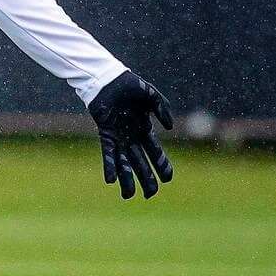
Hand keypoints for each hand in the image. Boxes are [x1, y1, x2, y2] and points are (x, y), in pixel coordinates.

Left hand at [86, 70, 174, 198]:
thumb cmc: (130, 85)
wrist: (109, 78)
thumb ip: (163, 110)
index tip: (168, 179)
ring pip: (124, 162)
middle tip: (151, 195)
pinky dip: (110, 166)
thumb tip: (169, 128)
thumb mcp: (153, 96)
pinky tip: (111, 180)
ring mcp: (118, 136)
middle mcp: (131, 136)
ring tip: (128, 196)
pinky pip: (108, 153)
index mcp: (144, 128)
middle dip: (146, 179)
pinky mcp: (105, 133)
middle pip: (140, 162)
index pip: (155, 151)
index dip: (162, 164)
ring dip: (127, 179)